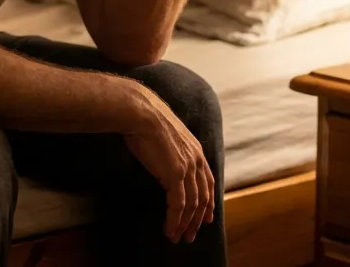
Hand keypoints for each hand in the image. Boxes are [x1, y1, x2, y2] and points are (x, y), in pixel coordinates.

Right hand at [122, 83, 215, 243]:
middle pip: (203, 197)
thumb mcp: (167, 135)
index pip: (208, 182)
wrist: (140, 112)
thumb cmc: (146, 120)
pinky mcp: (175, 174)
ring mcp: (187, 167)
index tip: (206, 217)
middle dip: (198, 219)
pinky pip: (178, 205)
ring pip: (192, 204)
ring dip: (186, 224)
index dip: (209, 201)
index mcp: (196, 150)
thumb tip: (165, 159)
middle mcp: (196, 160)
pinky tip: (170, 229)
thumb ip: (172, 150)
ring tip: (178, 237)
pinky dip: (175, 220)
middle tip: (191, 234)